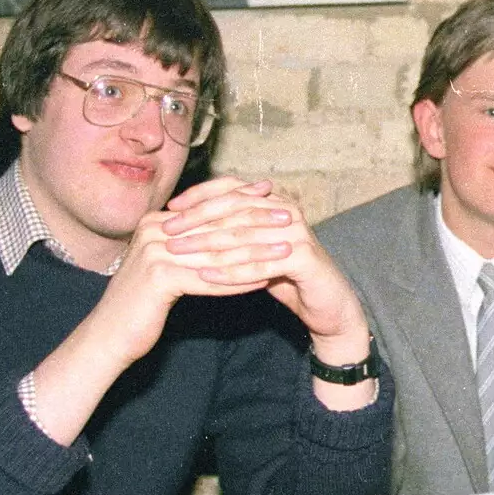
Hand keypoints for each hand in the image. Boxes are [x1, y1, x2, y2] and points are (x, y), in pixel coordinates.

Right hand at [25, 178, 358, 441]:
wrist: (110, 336)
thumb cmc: (142, 304)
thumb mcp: (167, 265)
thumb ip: (189, 244)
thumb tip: (222, 229)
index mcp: (157, 221)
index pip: (209, 206)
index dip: (244, 202)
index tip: (276, 199)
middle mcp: (154, 230)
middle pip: (216, 223)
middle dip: (257, 221)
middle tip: (291, 220)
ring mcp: (154, 252)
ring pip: (216, 250)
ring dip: (255, 251)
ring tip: (287, 251)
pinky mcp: (158, 278)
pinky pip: (208, 278)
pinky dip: (237, 280)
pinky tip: (264, 281)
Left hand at [160, 177, 369, 352]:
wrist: (327, 304)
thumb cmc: (285, 275)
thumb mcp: (254, 248)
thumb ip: (229, 230)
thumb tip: (185, 220)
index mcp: (274, 202)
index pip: (233, 190)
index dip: (200, 196)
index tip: (170, 209)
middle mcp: (287, 211)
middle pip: (235, 209)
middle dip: (197, 219)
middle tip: (166, 230)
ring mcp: (298, 233)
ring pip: (244, 236)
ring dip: (206, 245)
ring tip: (177, 253)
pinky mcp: (305, 258)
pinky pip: (260, 264)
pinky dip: (230, 271)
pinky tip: (205, 277)